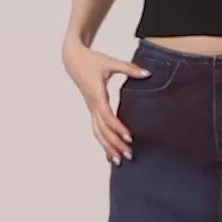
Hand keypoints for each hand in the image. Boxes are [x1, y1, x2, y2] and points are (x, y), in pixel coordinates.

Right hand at [62, 38, 151, 165]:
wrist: (74, 60)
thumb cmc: (92, 61)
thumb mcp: (110, 63)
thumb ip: (129, 68)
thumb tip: (147, 73)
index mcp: (97, 95)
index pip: (107, 116)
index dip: (118, 127)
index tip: (129, 137)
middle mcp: (92, 105)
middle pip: (102, 130)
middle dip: (115, 144)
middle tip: (129, 155)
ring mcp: (91, 109)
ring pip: (98, 133)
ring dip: (108, 147)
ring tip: (119, 161)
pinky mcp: (92, 110)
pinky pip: (97, 130)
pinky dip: (103, 142)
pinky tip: (110, 154)